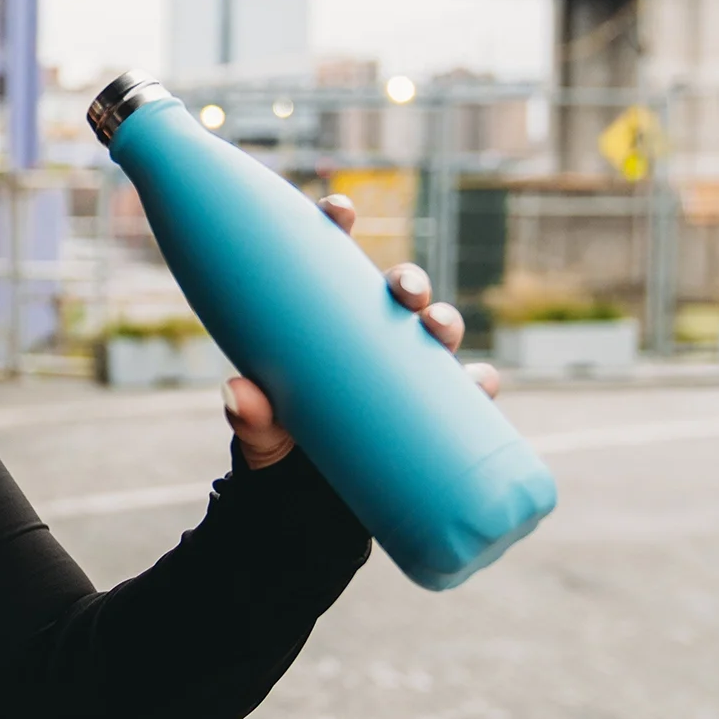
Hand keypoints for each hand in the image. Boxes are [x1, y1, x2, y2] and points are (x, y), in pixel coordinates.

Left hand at [225, 193, 501, 470]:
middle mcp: (372, 339)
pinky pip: (466, 394)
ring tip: (436, 330)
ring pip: (437, 332)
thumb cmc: (279, 451)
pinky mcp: (433, 414)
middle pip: (399, 293)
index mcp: (326, 323)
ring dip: (444, 321)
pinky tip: (479, 383)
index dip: (338, 226)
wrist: (306, 506)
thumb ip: (250, 418)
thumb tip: (240, 394)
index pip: (332, 262)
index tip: (338, 211)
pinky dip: (477, 385)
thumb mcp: (261, 436)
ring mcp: (405, 374)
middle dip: (408, 281)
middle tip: (402, 290)